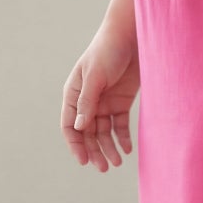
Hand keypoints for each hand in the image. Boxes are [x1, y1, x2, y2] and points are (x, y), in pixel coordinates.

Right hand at [62, 23, 139, 172]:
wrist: (132, 34)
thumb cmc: (108, 50)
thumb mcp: (95, 76)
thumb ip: (87, 101)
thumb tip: (80, 128)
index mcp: (74, 94)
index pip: (70, 125)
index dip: (75, 144)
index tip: (84, 161)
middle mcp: (87, 101)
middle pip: (88, 133)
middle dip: (94, 150)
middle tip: (104, 167)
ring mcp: (104, 101)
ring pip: (104, 131)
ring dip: (108, 147)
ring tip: (116, 162)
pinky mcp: (121, 100)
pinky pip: (119, 124)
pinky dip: (122, 138)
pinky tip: (127, 149)